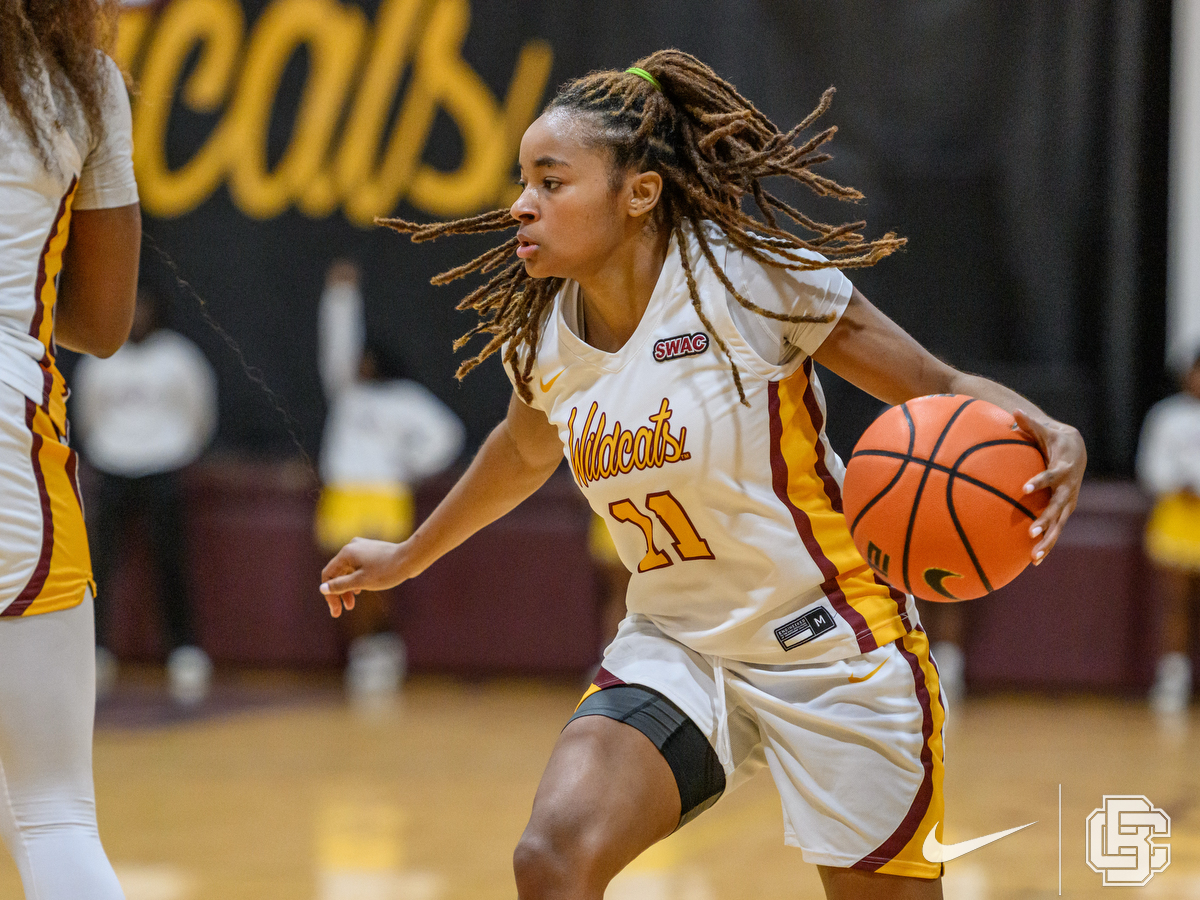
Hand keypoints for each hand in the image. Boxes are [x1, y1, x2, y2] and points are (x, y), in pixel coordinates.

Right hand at [319, 537, 409, 617]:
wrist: (411, 559)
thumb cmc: (386, 571)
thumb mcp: (361, 582)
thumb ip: (340, 585)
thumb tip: (323, 588)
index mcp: (346, 553)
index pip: (328, 574)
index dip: (329, 594)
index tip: (336, 610)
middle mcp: (352, 547)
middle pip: (338, 573)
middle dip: (339, 592)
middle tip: (343, 611)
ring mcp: (363, 548)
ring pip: (348, 570)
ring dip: (348, 587)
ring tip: (352, 604)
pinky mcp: (372, 551)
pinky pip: (357, 567)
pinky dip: (356, 579)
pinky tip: (360, 591)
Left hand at [1012, 409, 1086, 563]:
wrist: (1077, 451)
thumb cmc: (1054, 439)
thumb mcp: (1044, 430)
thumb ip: (1028, 423)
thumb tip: (1013, 411)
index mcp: (1063, 468)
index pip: (1051, 476)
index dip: (1040, 481)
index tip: (1024, 488)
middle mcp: (1069, 488)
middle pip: (1058, 507)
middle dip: (1046, 521)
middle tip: (1031, 533)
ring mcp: (1068, 502)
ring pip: (1059, 525)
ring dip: (1048, 541)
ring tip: (1033, 557)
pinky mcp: (1064, 511)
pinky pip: (1056, 530)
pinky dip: (1047, 545)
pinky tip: (1033, 561)